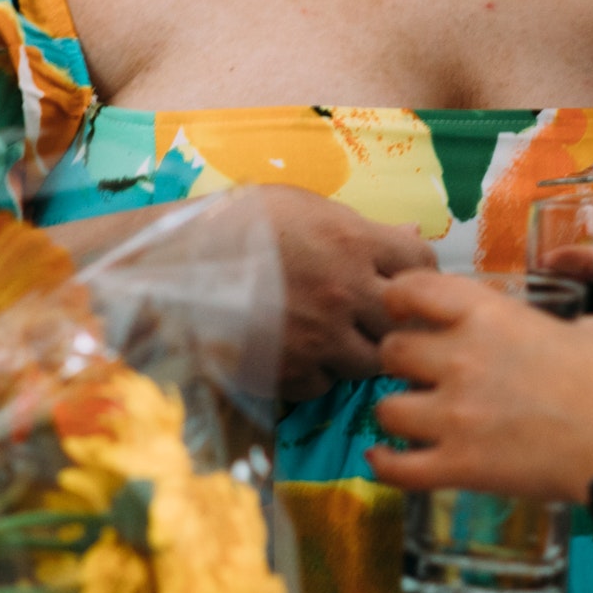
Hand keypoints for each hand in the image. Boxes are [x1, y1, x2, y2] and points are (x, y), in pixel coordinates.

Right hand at [242, 187, 436, 400]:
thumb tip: (410, 231)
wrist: (170, 266)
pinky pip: (325, 385)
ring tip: (334, 338)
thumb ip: (360, 226)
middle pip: (404, 321)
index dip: (417, 273)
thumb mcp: (302, 207)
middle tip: (374, 319)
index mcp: (351, 240)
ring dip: (359, 353)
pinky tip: (299, 353)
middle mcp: (344, 290)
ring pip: (371, 362)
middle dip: (394, 321)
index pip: (421, 262)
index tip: (401, 279)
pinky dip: (319, 374)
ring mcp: (319, 336)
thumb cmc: (237, 224)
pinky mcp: (289, 371)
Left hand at [369, 273, 592, 506]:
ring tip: (413, 416)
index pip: (410, 289)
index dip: (400, 298)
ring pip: (385, 408)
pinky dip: (386, 465)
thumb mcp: (590, 328)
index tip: (406, 310)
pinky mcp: (458, 466)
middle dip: (401, 359)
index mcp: (488, 315)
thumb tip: (552, 332)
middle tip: (419, 370)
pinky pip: (398, 468)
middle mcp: (459, 359)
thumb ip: (554, 324)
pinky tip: (383, 460)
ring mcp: (453, 416)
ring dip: (398, 411)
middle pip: (391, 350)